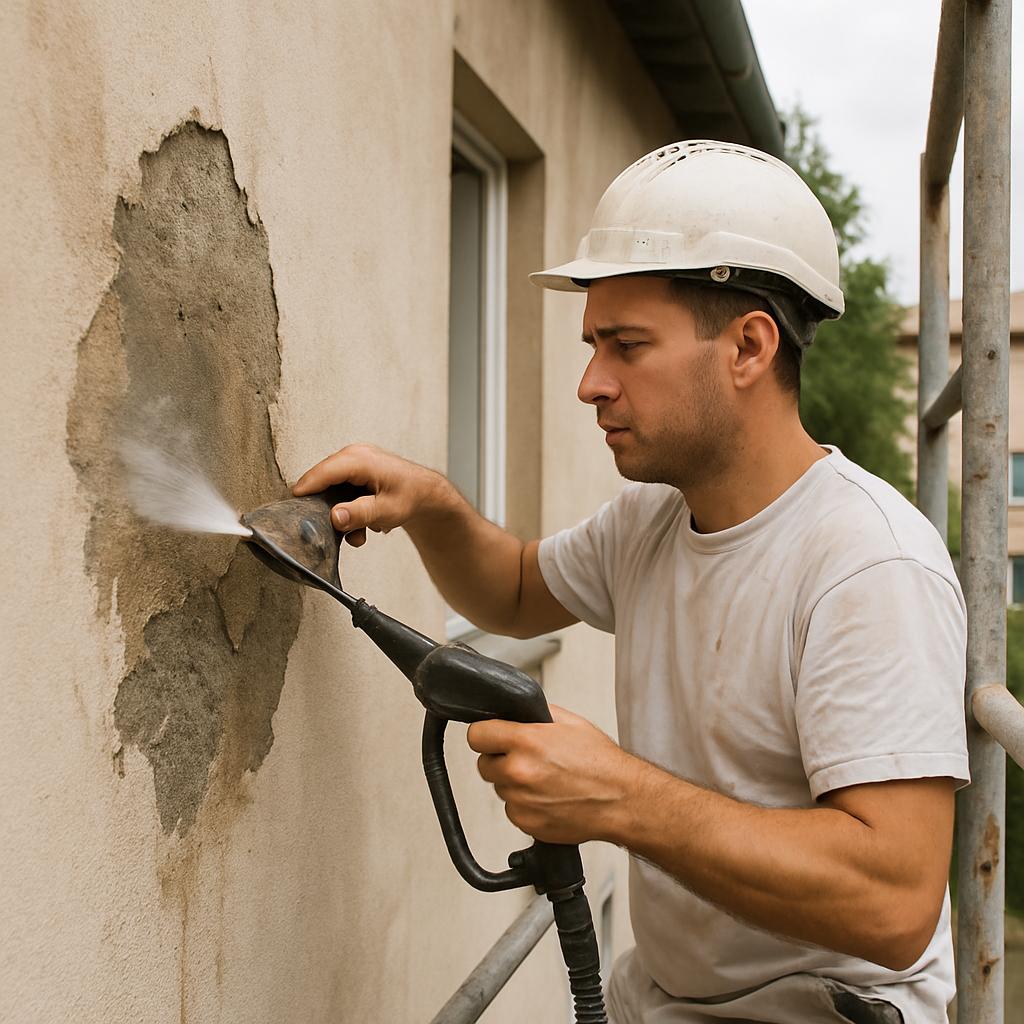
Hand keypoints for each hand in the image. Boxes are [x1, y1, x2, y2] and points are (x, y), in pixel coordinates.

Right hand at [292, 443, 452, 547]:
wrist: (425, 493)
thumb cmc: (411, 497)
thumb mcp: (386, 511)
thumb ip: (360, 514)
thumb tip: (334, 517)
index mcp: (360, 460)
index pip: (323, 472)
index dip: (306, 489)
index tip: (292, 508)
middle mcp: (354, 454)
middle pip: (322, 479)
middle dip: (326, 507)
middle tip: (336, 529)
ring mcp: (354, 460)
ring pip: (330, 486)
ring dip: (340, 511)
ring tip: (360, 530)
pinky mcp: (354, 469)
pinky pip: (339, 487)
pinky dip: (346, 506)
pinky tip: (364, 522)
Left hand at [467, 705, 635, 844]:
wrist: (622, 800)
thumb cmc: (601, 762)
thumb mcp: (570, 722)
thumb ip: (535, 715)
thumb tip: (514, 714)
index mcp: (526, 742)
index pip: (476, 735)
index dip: (485, 734)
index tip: (491, 737)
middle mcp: (519, 772)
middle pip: (483, 764)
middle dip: (499, 759)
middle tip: (525, 758)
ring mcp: (521, 801)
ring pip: (500, 788)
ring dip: (514, 783)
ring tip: (545, 779)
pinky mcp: (527, 824)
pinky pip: (513, 810)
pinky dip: (525, 804)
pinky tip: (548, 797)